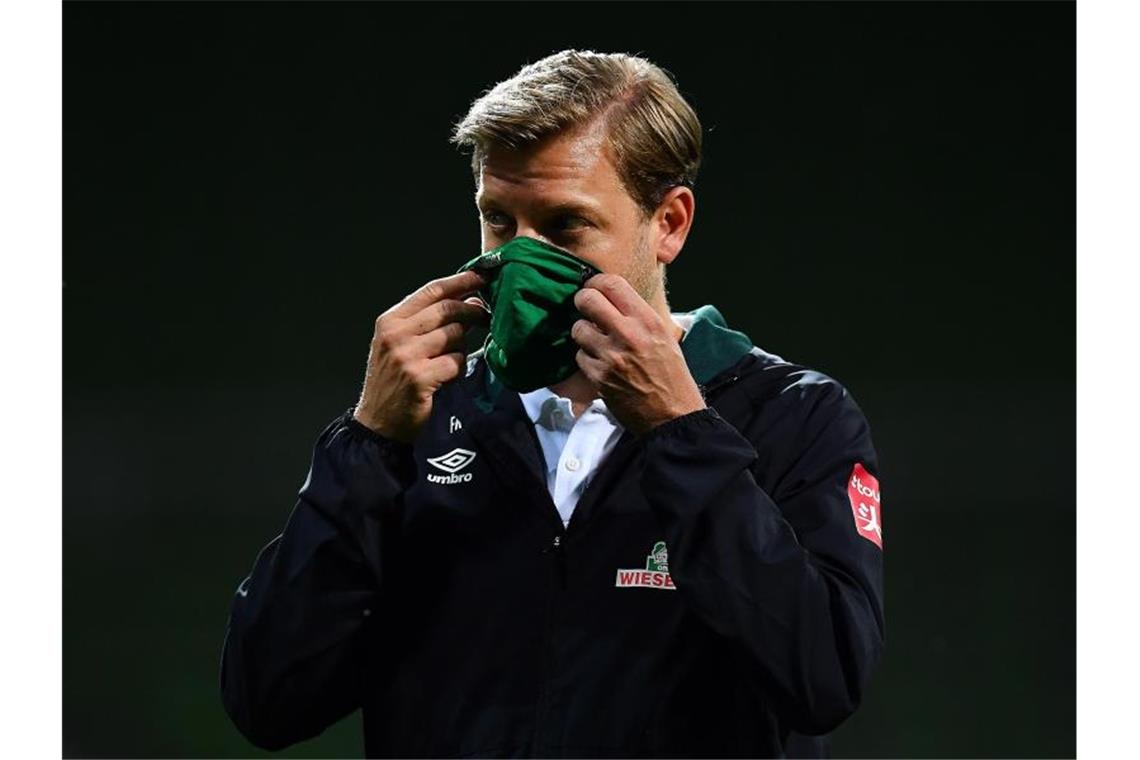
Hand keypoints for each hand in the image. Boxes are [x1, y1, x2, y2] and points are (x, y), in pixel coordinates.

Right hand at [353, 269, 490, 442]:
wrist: (377, 421)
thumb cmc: (393, 380)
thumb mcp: (400, 344)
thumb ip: (427, 322)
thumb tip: (468, 301)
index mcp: (390, 321)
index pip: (430, 291)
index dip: (460, 281)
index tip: (481, 276)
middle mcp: (395, 334)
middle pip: (446, 310)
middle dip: (471, 310)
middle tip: (484, 315)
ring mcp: (406, 356)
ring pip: (454, 336)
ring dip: (461, 346)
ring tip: (451, 357)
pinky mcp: (419, 378)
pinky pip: (456, 362)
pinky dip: (458, 368)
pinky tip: (448, 376)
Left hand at [571, 273, 705, 435]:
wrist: (673, 414)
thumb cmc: (672, 375)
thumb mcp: (664, 336)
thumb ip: (638, 316)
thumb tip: (612, 299)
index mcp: (648, 321)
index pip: (612, 284)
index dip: (596, 282)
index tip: (593, 288)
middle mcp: (628, 334)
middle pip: (587, 300)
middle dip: (582, 301)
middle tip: (585, 307)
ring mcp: (611, 357)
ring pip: (578, 329)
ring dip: (583, 334)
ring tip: (596, 341)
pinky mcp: (599, 378)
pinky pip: (580, 356)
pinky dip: (587, 359)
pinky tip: (600, 364)